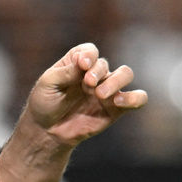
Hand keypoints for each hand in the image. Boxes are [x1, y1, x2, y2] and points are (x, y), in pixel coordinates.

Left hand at [26, 42, 147, 148]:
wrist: (47, 130)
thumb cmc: (45, 102)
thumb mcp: (47, 84)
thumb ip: (66, 72)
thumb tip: (83, 62)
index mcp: (76, 63)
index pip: (89, 50)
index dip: (89, 55)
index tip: (83, 65)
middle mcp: (94, 74)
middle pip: (106, 63)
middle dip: (99, 71)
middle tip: (88, 84)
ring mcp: (107, 90)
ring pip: (125, 74)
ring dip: (115, 81)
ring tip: (100, 94)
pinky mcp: (116, 108)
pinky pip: (137, 99)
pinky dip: (134, 98)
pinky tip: (119, 102)